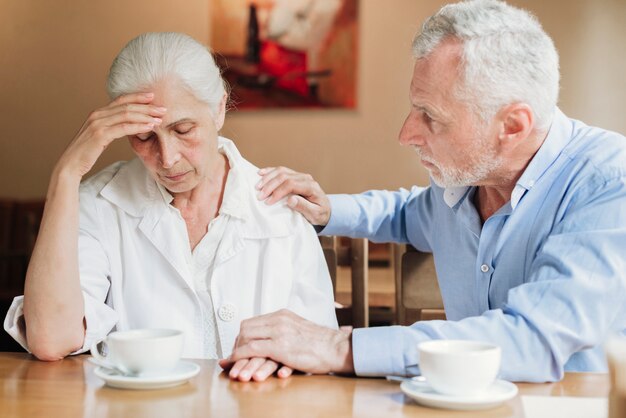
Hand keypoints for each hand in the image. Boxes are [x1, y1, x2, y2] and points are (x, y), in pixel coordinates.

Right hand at [55, 92, 165, 178]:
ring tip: (160, 118)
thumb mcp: (101, 136)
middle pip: (126, 106)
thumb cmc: (87, 152)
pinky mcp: (100, 135)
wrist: (70, 164)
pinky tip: (149, 127)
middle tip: (163, 109)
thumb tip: (129, 126)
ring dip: (146, 116)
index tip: (153, 96)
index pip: (121, 100)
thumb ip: (112, 127)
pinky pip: (123, 128)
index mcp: (98, 113)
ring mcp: (98, 124)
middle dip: (147, 106)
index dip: (137, 97)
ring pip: (127, 115)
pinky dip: (138, 126)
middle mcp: (97, 115)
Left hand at [219, 309, 354, 381]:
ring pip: (246, 337)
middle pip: (246, 327)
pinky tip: (236, 363)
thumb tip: (271, 338)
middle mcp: (278, 320)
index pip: (253, 321)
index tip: (240, 347)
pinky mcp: (279, 346)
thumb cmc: (321, 344)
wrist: (336, 348)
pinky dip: (239, 356)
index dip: (243, 336)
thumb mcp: (299, 329)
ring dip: (236, 351)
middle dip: (236, 343)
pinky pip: (251, 349)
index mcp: (283, 315)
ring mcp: (278, 332)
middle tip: (235, 356)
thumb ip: (284, 330)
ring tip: (231, 362)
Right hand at [256, 167, 330, 225]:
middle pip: (284, 177)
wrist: (325, 209)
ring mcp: (299, 175)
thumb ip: (304, 207)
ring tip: (258, 186)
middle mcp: (305, 178)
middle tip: (260, 196)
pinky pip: (281, 170)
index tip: (268, 202)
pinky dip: (270, 171)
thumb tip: (290, 199)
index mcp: (311, 186)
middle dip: (270, 186)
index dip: (278, 192)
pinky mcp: (294, 176)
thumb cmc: (320, 213)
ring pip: (281, 171)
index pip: (291, 184)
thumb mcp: (315, 214)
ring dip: (268, 178)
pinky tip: (261, 173)